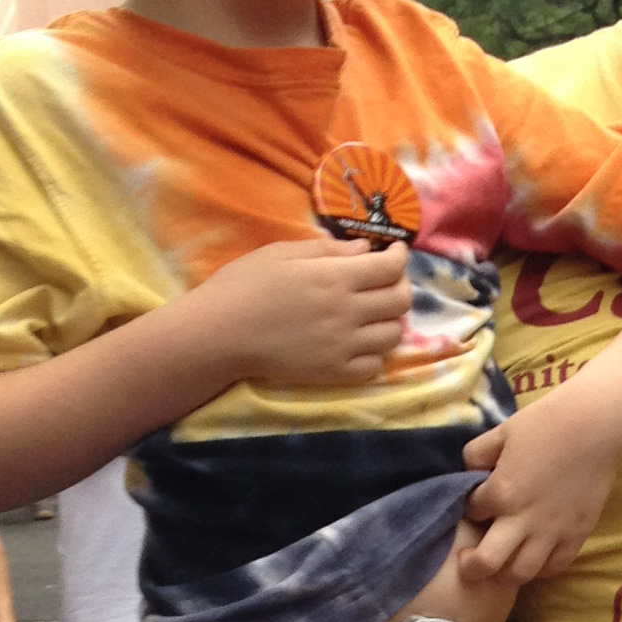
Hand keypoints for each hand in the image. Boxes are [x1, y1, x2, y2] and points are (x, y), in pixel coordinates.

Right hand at [174, 236, 410, 389]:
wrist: (220, 334)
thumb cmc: (244, 285)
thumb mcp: (282, 253)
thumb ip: (328, 250)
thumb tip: (366, 248)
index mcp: (335, 277)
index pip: (390, 267)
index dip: (400, 256)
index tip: (395, 252)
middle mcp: (348, 312)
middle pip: (400, 301)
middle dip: (400, 284)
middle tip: (385, 280)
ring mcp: (344, 346)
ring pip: (394, 335)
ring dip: (389, 320)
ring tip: (373, 312)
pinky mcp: (335, 373)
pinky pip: (375, 366)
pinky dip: (374, 352)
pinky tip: (359, 342)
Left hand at [458, 398, 621, 589]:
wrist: (596, 426)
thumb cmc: (546, 423)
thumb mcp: (501, 432)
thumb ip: (477, 454)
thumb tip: (469, 471)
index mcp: (500, 493)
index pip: (471, 513)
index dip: (468, 509)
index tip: (475, 504)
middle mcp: (523, 520)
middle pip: (487, 563)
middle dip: (472, 565)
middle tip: (469, 560)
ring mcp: (552, 532)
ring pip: (521, 574)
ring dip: (505, 573)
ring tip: (503, 564)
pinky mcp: (577, 535)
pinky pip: (555, 566)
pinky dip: (541, 568)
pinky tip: (535, 557)